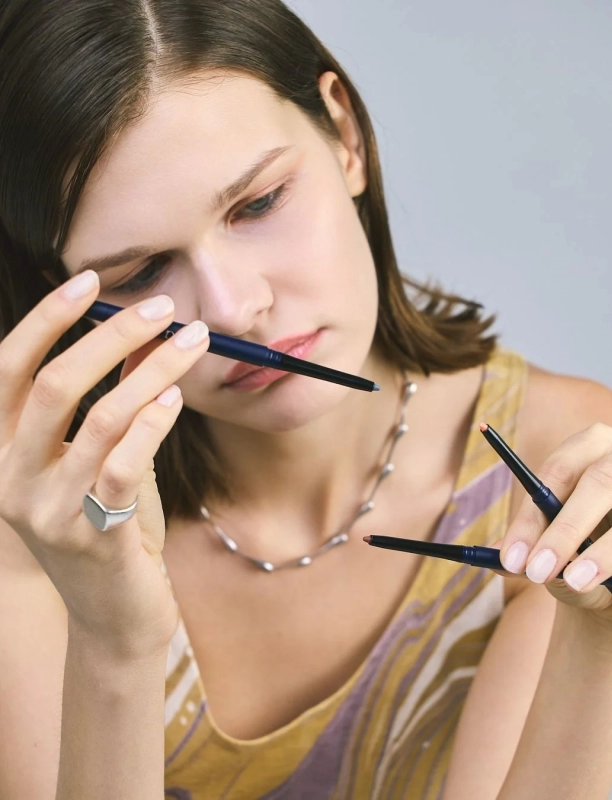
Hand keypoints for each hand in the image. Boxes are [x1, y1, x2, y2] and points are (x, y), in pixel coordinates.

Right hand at [0, 271, 209, 658]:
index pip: (8, 368)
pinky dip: (154, 422)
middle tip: (163, 308)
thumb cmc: (108, 527)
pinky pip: (124, 464)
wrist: (116, 615)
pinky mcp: (94, 536)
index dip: (47, 319)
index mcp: (1, 451)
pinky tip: (177, 398)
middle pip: (54, 385)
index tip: (90, 281)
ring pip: (100, 418)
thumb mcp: (97, 459)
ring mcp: (48, 511)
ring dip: (153, 370)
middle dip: (111, 336)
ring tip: (192, 343)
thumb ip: (107, 403)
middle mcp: (11, 479)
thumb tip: (137, 335)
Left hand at [498, 423, 611, 640]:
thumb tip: (503, 559)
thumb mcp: (557, 552)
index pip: (556, 473)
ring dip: (606, 549)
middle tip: (537, 573)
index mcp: (588, 448)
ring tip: (576, 582)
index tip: (511, 560)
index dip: (531, 518)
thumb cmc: (587, 554)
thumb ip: (534, 552)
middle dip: (566, 530)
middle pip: (601, 480)